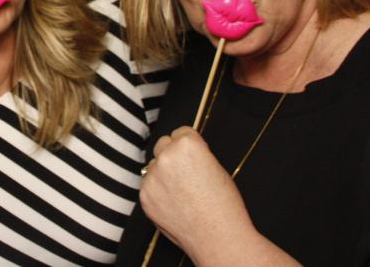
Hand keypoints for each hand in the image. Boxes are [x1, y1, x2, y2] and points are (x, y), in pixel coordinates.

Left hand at [139, 127, 253, 261]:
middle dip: (172, 154)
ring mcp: (152, 177)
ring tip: (182, 193)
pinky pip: (148, 186)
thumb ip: (195, 155)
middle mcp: (166, 157)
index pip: (181, 132)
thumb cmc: (224, 205)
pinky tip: (174, 204)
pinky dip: (158, 192)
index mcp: (187, 145)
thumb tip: (181, 151)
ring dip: (162, 174)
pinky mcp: (144, 197)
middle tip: (186, 173)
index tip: (194, 156)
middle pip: (163, 144)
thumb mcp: (216, 168)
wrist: (219, 238)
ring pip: (154, 166)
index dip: (190, 145)